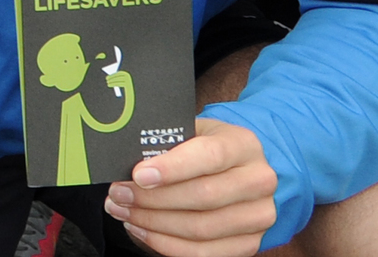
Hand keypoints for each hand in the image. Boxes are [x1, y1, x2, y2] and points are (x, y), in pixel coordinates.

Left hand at [106, 118, 277, 256]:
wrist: (240, 171)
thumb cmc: (206, 148)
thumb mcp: (192, 132)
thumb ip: (167, 142)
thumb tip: (127, 158)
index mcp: (243, 144)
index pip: (209, 156)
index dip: (172, 168)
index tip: (139, 175)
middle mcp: (258, 181)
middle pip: (203, 196)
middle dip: (153, 199)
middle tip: (119, 194)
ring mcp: (258, 215)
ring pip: (201, 228)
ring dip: (154, 223)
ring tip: (123, 212)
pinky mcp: (250, 242)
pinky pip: (205, 253)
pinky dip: (167, 244)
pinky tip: (143, 231)